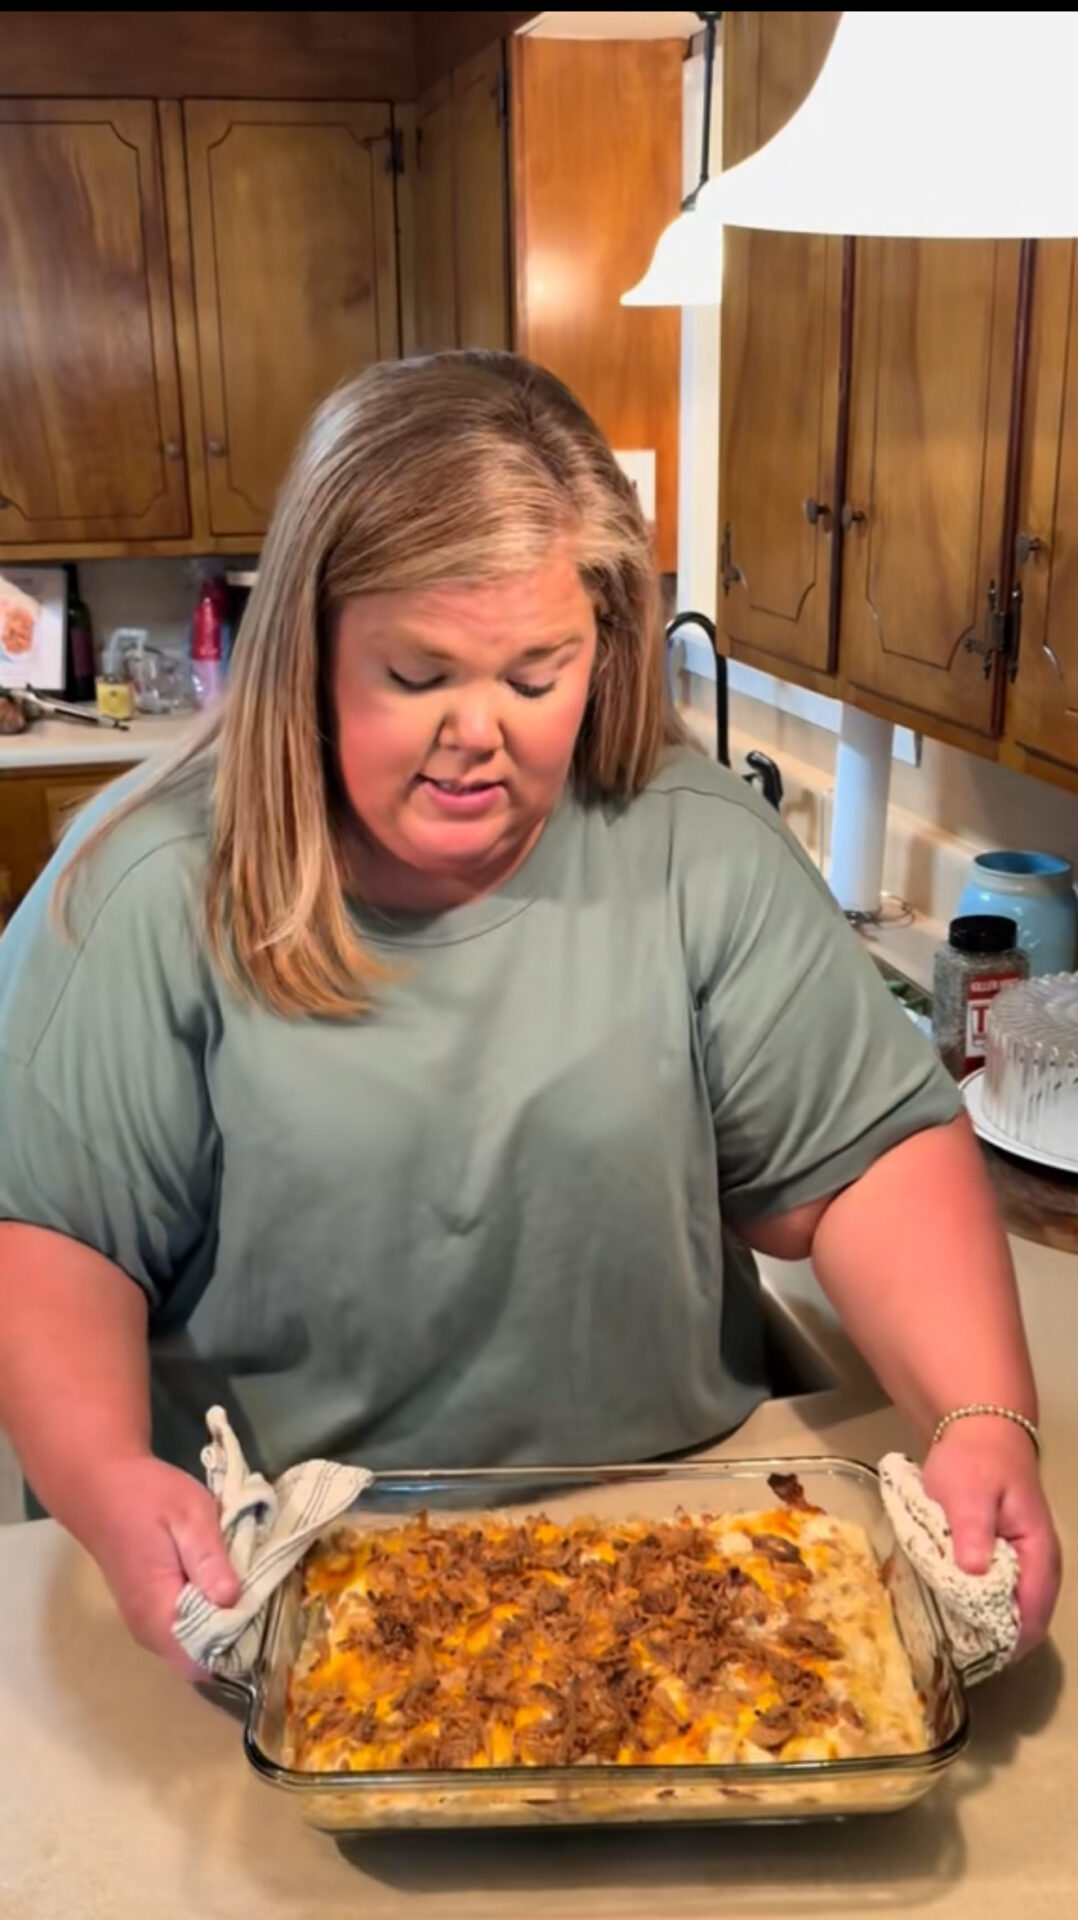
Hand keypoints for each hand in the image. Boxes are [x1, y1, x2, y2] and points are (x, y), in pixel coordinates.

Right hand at [77, 1455, 239, 1676]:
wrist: (100, 1485)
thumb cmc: (145, 1496)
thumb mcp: (188, 1514)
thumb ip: (208, 1558)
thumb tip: (232, 1599)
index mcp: (157, 1612)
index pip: (201, 1662)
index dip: (236, 1644)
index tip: (262, 1612)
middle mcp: (149, 1630)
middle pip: (202, 1658)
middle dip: (235, 1632)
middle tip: (260, 1591)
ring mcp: (146, 1623)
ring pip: (195, 1645)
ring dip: (223, 1621)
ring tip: (245, 1582)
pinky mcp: (149, 1610)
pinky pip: (186, 1628)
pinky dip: (208, 1612)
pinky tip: (222, 1579)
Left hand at [924, 1417, 1061, 1657]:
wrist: (979, 1429)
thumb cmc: (975, 1461)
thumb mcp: (969, 1493)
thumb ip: (973, 1532)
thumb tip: (974, 1574)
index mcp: (1038, 1554)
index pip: (1032, 1615)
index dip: (1007, 1642)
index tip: (973, 1657)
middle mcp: (1039, 1566)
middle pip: (1024, 1619)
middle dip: (993, 1638)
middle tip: (953, 1649)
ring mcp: (1024, 1562)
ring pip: (1010, 1608)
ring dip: (984, 1622)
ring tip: (949, 1634)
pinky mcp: (1006, 1556)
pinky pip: (998, 1592)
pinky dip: (979, 1603)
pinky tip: (951, 1606)